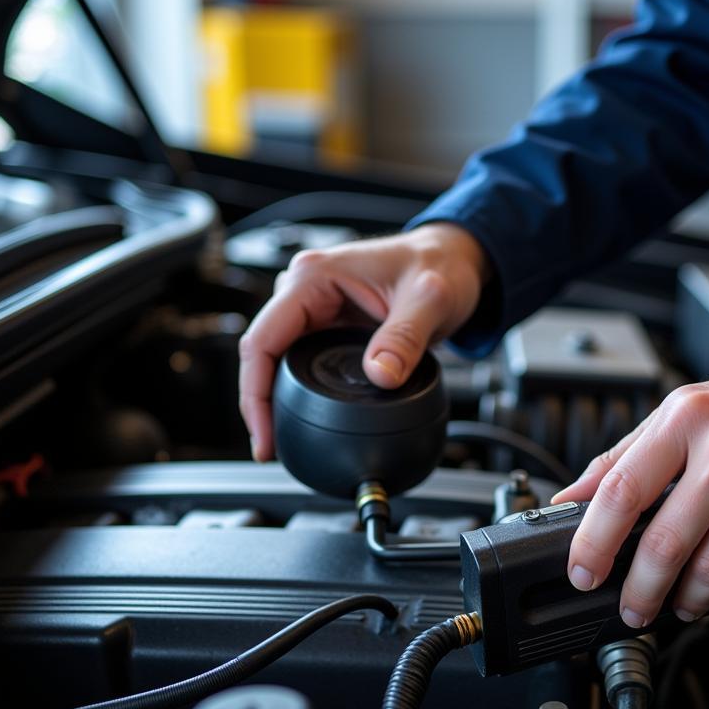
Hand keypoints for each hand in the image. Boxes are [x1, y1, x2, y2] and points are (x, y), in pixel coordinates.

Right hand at [238, 223, 488, 460]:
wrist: (454, 261)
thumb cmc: (440, 266)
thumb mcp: (430, 301)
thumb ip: (405, 338)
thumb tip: (380, 375)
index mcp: (316, 275)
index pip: (263, 339)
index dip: (255, 392)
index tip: (265, 432)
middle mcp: (306, 288)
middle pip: (263, 353)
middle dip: (259, 402)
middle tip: (270, 447)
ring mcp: (315, 307)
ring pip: (276, 358)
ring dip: (273, 397)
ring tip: (278, 439)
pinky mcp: (328, 324)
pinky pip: (299, 360)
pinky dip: (294, 390)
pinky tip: (298, 416)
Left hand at [552, 346, 708, 625]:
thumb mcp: (688, 410)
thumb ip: (626, 455)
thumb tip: (572, 498)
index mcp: (687, 418)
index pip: (621, 489)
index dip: (593, 542)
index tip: (582, 572)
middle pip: (663, 544)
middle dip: (639, 591)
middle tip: (632, 607)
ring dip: (687, 600)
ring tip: (681, 602)